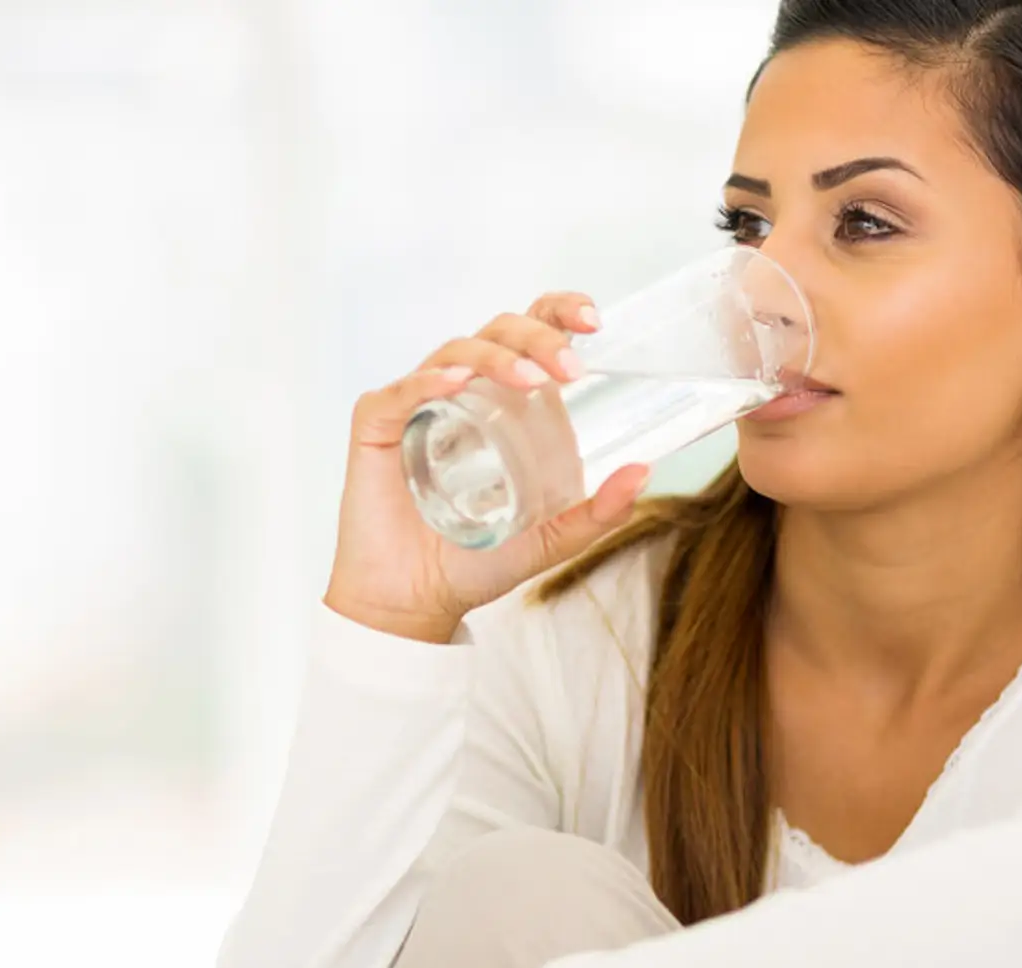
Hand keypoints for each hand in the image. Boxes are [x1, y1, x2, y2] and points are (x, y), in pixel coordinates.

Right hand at [324, 292, 649, 643]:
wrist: (415, 601)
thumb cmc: (473, 563)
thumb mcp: (551, 538)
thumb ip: (599, 511)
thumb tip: (645, 472)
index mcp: (502, 401)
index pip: (530, 333)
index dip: (560, 312)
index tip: (595, 322)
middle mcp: (460, 390)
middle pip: (498, 332)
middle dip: (539, 338)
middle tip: (571, 370)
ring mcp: (416, 403)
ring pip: (455, 352)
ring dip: (497, 357)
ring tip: (530, 380)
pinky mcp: (376, 424)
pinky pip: (402, 390)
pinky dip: (429, 380)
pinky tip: (455, 385)